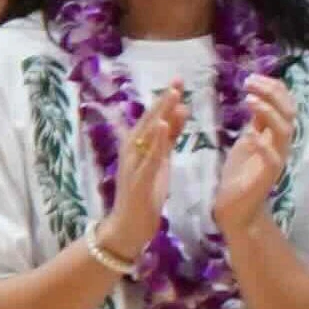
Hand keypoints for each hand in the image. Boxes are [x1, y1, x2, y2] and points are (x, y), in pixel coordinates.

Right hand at [93, 90, 181, 264]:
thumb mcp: (160, 163)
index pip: (153, 119)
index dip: (165, 101)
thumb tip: (176, 113)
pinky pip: (149, 156)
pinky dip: (156, 140)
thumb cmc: (144, 196)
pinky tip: (163, 125)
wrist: (129, 227)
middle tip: (177, 80)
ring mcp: (133, 164)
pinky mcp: (139, 178)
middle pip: (148, 121)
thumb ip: (166, 140)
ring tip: (173, 94)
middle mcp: (132, 151)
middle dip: (163, 100)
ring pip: (147, 134)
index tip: (178, 82)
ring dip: (160, 113)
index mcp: (139, 147)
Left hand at [209, 79, 292, 243]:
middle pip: (288, 113)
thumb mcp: (248, 141)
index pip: (284, 105)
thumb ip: (256, 123)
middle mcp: (281, 145)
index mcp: (275, 135)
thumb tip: (258, 98)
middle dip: (272, 94)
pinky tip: (251, 134)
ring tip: (250, 99)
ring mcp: (277, 160)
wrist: (237, 207)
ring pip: (284, 131)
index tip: (252, 77)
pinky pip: (273, 158)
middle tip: (250, 82)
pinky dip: (264, 144)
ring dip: (269, 113)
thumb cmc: (241, 175)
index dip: (273, 88)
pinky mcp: (268, 176)